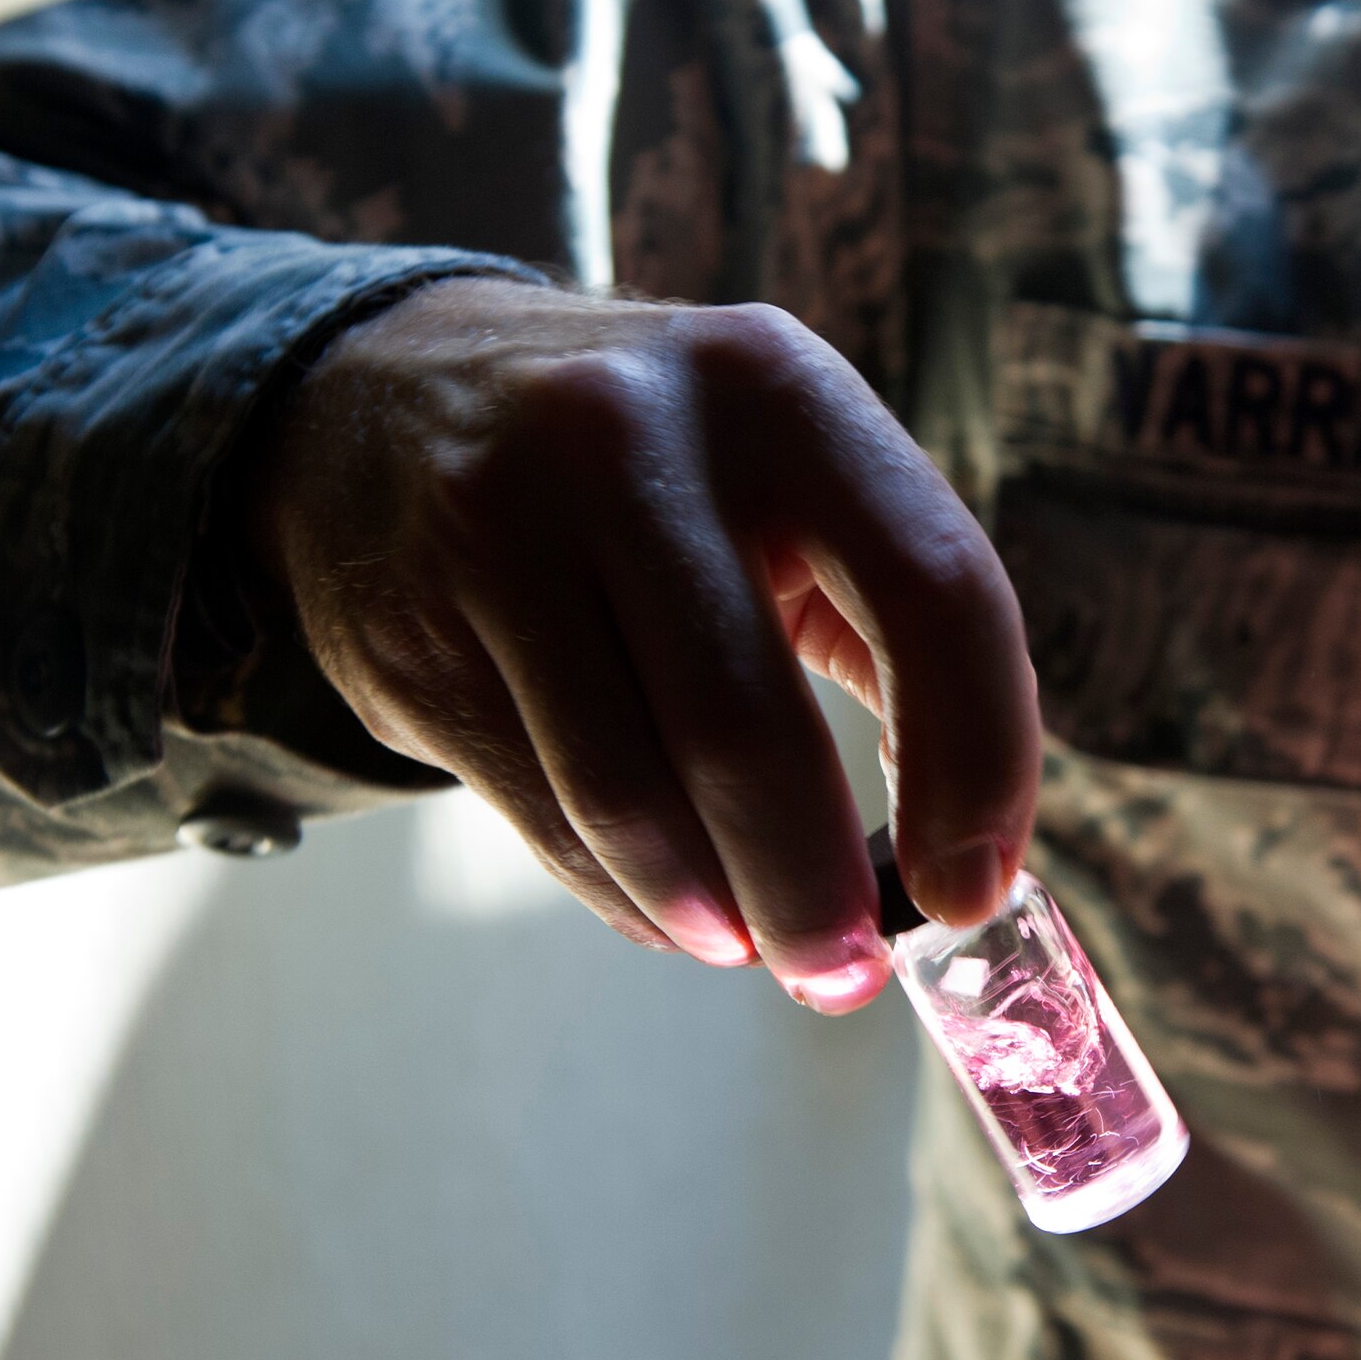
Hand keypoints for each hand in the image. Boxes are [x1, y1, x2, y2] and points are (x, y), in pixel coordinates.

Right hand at [246, 279, 1040, 1012]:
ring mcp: (498, 531)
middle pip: (748, 727)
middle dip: (811, 892)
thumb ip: (882, 619)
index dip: (977, 764)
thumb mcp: (774, 462)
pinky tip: (669, 907)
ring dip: (710, 912)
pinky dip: (624, 890)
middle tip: (842, 973)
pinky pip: (541, 813)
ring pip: (627, 792)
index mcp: (774, 387)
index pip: (934, 589)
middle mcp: (627, 439)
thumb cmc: (639, 465)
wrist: (383, 403)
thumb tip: (956, 852)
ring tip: (750, 945)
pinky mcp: (413, 629)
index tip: (967, 890)